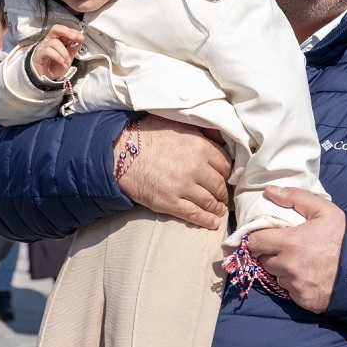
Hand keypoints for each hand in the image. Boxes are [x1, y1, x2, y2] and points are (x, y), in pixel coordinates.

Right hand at [31, 25, 83, 79]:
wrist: (44, 79)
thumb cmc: (54, 67)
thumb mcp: (67, 58)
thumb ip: (73, 49)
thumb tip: (80, 40)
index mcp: (56, 40)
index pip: (63, 30)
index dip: (73, 32)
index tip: (81, 38)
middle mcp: (48, 41)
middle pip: (56, 29)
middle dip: (67, 32)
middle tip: (75, 38)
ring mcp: (43, 47)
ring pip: (54, 42)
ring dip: (64, 51)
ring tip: (66, 60)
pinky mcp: (38, 55)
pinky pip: (48, 51)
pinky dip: (57, 56)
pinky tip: (61, 61)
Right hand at [116, 115, 230, 229]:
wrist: (119, 151)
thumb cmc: (147, 134)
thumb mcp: (178, 124)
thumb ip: (202, 131)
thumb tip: (220, 139)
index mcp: (199, 146)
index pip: (225, 165)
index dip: (226, 173)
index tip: (226, 178)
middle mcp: (195, 167)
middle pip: (220, 185)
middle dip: (223, 192)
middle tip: (223, 196)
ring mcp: (182, 186)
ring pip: (210, 202)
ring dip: (217, 207)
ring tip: (218, 209)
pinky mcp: (169, 202)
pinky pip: (194, 214)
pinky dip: (206, 220)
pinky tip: (212, 222)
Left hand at [246, 186, 344, 313]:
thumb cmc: (344, 236)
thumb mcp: (323, 210)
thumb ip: (294, 197)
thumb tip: (269, 190)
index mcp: (290, 243)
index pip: (255, 242)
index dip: (257, 238)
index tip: (263, 236)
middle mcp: (288, 267)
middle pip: (263, 260)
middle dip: (269, 253)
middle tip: (285, 247)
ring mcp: (295, 286)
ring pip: (276, 276)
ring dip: (281, 269)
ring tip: (299, 261)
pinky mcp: (303, 300)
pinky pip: (289, 291)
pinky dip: (294, 284)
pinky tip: (308, 275)